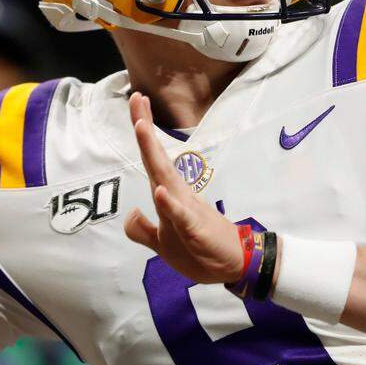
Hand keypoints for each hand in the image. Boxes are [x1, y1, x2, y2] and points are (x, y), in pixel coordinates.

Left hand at [123, 92, 244, 283]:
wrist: (234, 266)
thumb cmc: (200, 251)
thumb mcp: (162, 244)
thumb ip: (143, 230)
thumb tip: (131, 213)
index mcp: (169, 196)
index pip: (151, 161)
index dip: (143, 134)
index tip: (136, 103)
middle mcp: (177, 196)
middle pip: (155, 159)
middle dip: (145, 129)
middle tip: (137, 98)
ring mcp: (187, 211)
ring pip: (165, 178)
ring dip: (152, 153)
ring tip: (141, 127)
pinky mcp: (195, 230)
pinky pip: (180, 216)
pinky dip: (169, 204)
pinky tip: (161, 191)